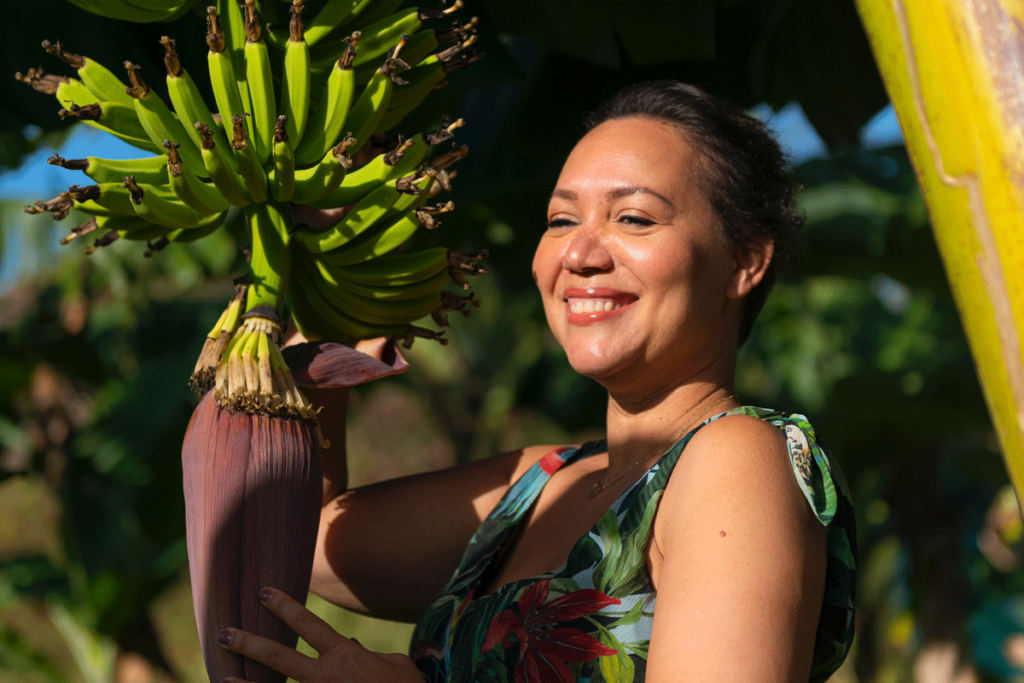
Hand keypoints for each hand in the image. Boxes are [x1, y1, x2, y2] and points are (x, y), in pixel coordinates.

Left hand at [218, 588, 423, 682]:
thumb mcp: (396, 666)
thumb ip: (369, 653)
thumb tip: (348, 645)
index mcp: (345, 657)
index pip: (308, 625)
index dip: (285, 607)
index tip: (263, 593)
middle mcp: (326, 678)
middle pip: (279, 657)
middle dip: (250, 644)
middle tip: (224, 633)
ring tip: (222, 677)